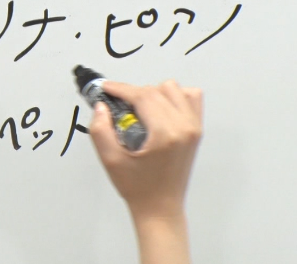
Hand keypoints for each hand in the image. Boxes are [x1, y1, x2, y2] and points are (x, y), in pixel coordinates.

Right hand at [89, 80, 202, 217]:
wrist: (160, 208)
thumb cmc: (137, 188)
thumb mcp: (110, 160)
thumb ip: (100, 130)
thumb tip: (101, 106)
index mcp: (166, 134)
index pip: (143, 96)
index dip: (121, 88)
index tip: (106, 88)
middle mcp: (185, 127)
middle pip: (156, 90)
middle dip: (133, 93)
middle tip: (116, 106)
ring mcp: (194, 128)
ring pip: (174, 89)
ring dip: (153, 93)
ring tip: (139, 110)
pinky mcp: (196, 131)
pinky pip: (191, 98)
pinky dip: (174, 97)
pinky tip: (159, 110)